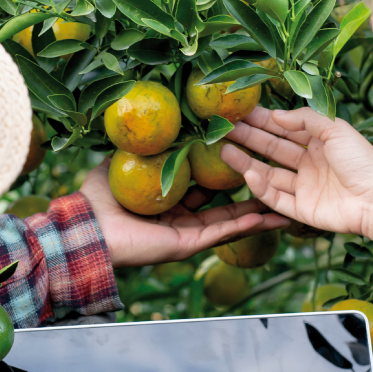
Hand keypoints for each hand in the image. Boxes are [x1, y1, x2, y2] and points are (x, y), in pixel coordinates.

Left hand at [81, 160, 288, 267]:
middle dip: (251, 198)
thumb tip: (155, 127)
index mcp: (167, 204)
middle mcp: (180, 221)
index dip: (226, 177)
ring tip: (286, 204)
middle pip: (224, 209)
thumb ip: (141, 151)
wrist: (85, 226)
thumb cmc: (97, 198)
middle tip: (277, 181)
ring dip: (258, 214)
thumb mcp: (121, 165)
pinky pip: (221, 233)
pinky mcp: (186, 244)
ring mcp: (186, 234)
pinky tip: (269, 215)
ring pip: (230, 223)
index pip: (204, 191)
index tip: (247, 159)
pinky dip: (246, 225)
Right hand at [221, 107, 372, 238]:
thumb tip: (275, 115)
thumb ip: (305, 119)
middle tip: (224, 130)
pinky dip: (261, 187)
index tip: (240, 113)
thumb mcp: (335, 129)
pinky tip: (248, 173)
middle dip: (248, 138)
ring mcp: (303, 187)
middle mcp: (308, 164)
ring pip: (268, 173)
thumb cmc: (362, 161)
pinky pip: (275, 198)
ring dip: (246, 162)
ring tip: (224, 151)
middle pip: (272, 149)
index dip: (263, 121)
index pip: (284, 129)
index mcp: (319, 143)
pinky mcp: (301, 210)